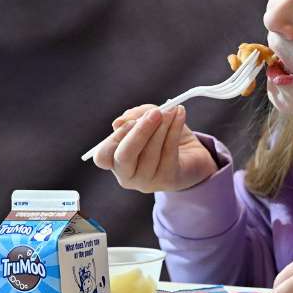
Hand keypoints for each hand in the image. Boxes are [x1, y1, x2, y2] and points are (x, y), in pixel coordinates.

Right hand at [91, 104, 217, 192]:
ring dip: (162, 126)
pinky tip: (180, 114)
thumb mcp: (146, 121)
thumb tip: (120, 122)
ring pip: (150, 153)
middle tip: (155, 113)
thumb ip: (133, 117)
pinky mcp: (167, 180)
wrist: (190, 155)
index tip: (131, 121)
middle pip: (124, 157)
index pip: (103, 157)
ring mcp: (147, 181)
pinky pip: (169, 152)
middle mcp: (127, 175)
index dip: (114, 139)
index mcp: (115, 161)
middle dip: (140, 132)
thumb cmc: (161, 136)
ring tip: (171, 110)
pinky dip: (175, 129)